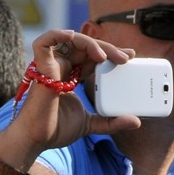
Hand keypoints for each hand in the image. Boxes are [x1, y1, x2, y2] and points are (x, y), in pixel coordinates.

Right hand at [9, 30, 141, 154]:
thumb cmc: (56, 130)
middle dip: (107, 49)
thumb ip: (112, 122)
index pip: (92, 58)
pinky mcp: (40, 67)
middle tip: (126, 58)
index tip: (129, 57)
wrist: (37, 139)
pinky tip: (72, 36)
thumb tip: (136, 121)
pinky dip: (56, 35)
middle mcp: (61, 67)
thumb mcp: (91, 123)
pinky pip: (44, 43)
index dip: (110, 54)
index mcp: (70, 76)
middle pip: (86, 47)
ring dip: (90, 43)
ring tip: (105, 56)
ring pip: (71, 41)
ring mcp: (50, 66)